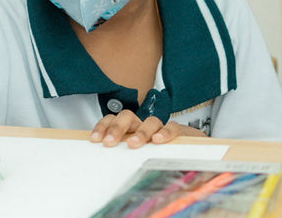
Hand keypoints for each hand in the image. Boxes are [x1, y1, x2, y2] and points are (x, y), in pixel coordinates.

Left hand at [90, 110, 207, 147]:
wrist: (186, 149)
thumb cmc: (152, 152)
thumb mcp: (132, 154)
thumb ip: (119, 155)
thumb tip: (98, 163)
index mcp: (129, 129)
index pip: (113, 119)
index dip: (103, 126)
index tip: (95, 139)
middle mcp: (143, 125)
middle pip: (128, 116)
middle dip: (117, 127)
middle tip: (110, 142)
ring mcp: (160, 128)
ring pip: (151, 121)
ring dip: (141, 132)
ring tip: (133, 143)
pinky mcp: (178, 133)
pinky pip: (173, 127)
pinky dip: (166, 131)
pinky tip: (159, 140)